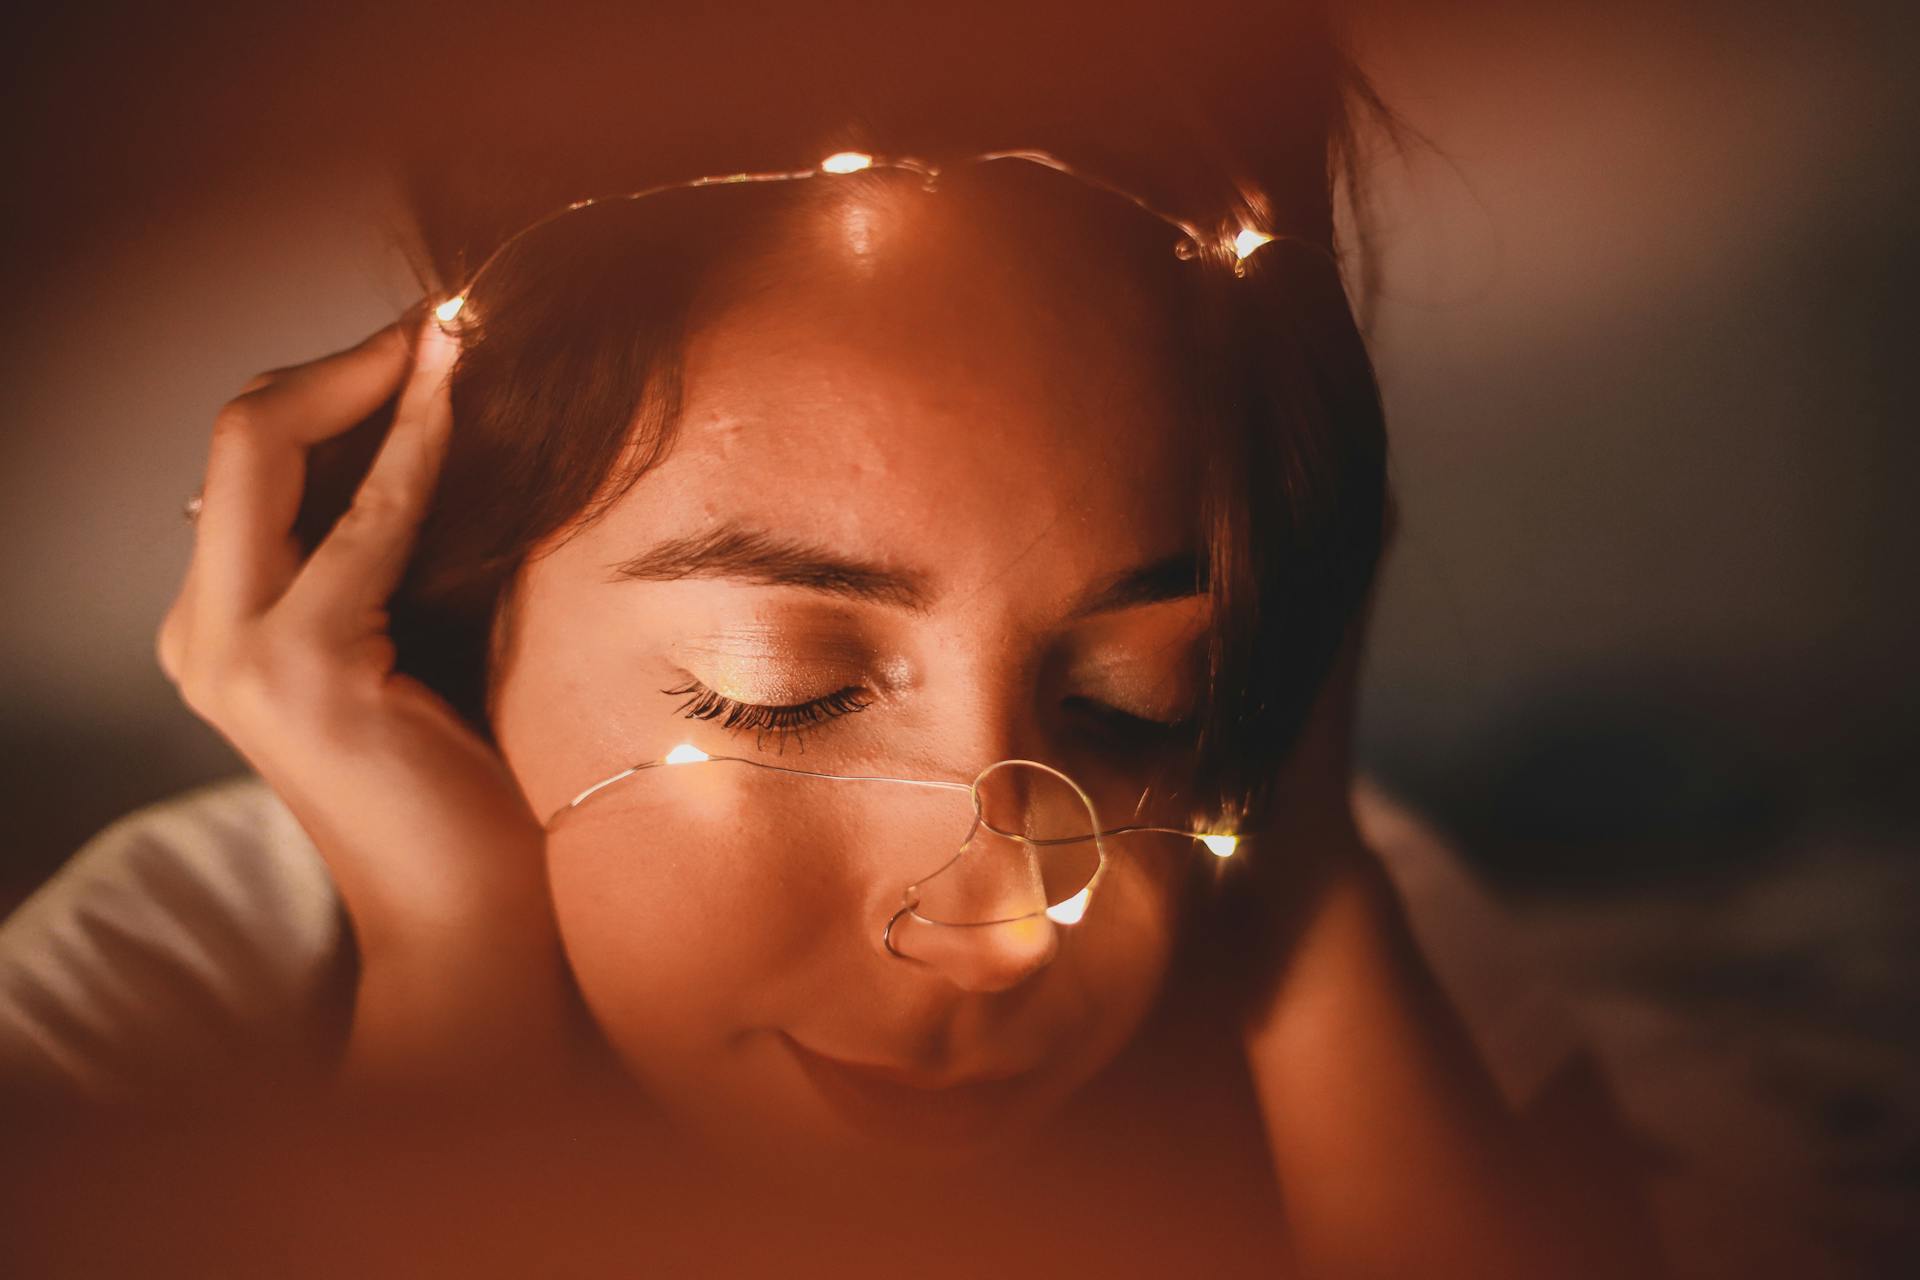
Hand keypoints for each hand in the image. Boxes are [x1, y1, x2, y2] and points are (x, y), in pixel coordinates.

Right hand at [157, 313, 571, 1085]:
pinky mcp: (301, 670)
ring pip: (269, 452)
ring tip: (454, 329)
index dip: (328, 382)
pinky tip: (456, 390)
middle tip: (438, 316)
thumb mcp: (400, 644)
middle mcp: (200, 634)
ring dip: (374, 381)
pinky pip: (363, 518)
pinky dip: (412, 441)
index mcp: (216, 625)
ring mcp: (235, 654)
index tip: (423, 333)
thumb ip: (377, 554)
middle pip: (235, 436)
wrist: (467, 919)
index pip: (246, 462)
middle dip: (338, 362)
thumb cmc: (458, 783)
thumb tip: (425, 424)